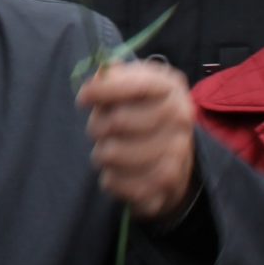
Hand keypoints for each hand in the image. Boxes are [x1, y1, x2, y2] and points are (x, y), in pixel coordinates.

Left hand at [79, 60, 197, 222]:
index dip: (103, 90)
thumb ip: (114, 76)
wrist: (176, 156)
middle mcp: (180, 120)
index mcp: (171, 88)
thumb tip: (97, 80)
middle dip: (97, 125)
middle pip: (117, 121)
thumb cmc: (143, 111)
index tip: (83, 98)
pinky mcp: (165, 187)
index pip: (135, 85)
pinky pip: (114, 182)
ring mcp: (177, 155)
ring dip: (101, 152)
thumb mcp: (134, 84)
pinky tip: (119, 171)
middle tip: (98, 128)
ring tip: (110, 149)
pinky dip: (109, 177)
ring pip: (112, 154)